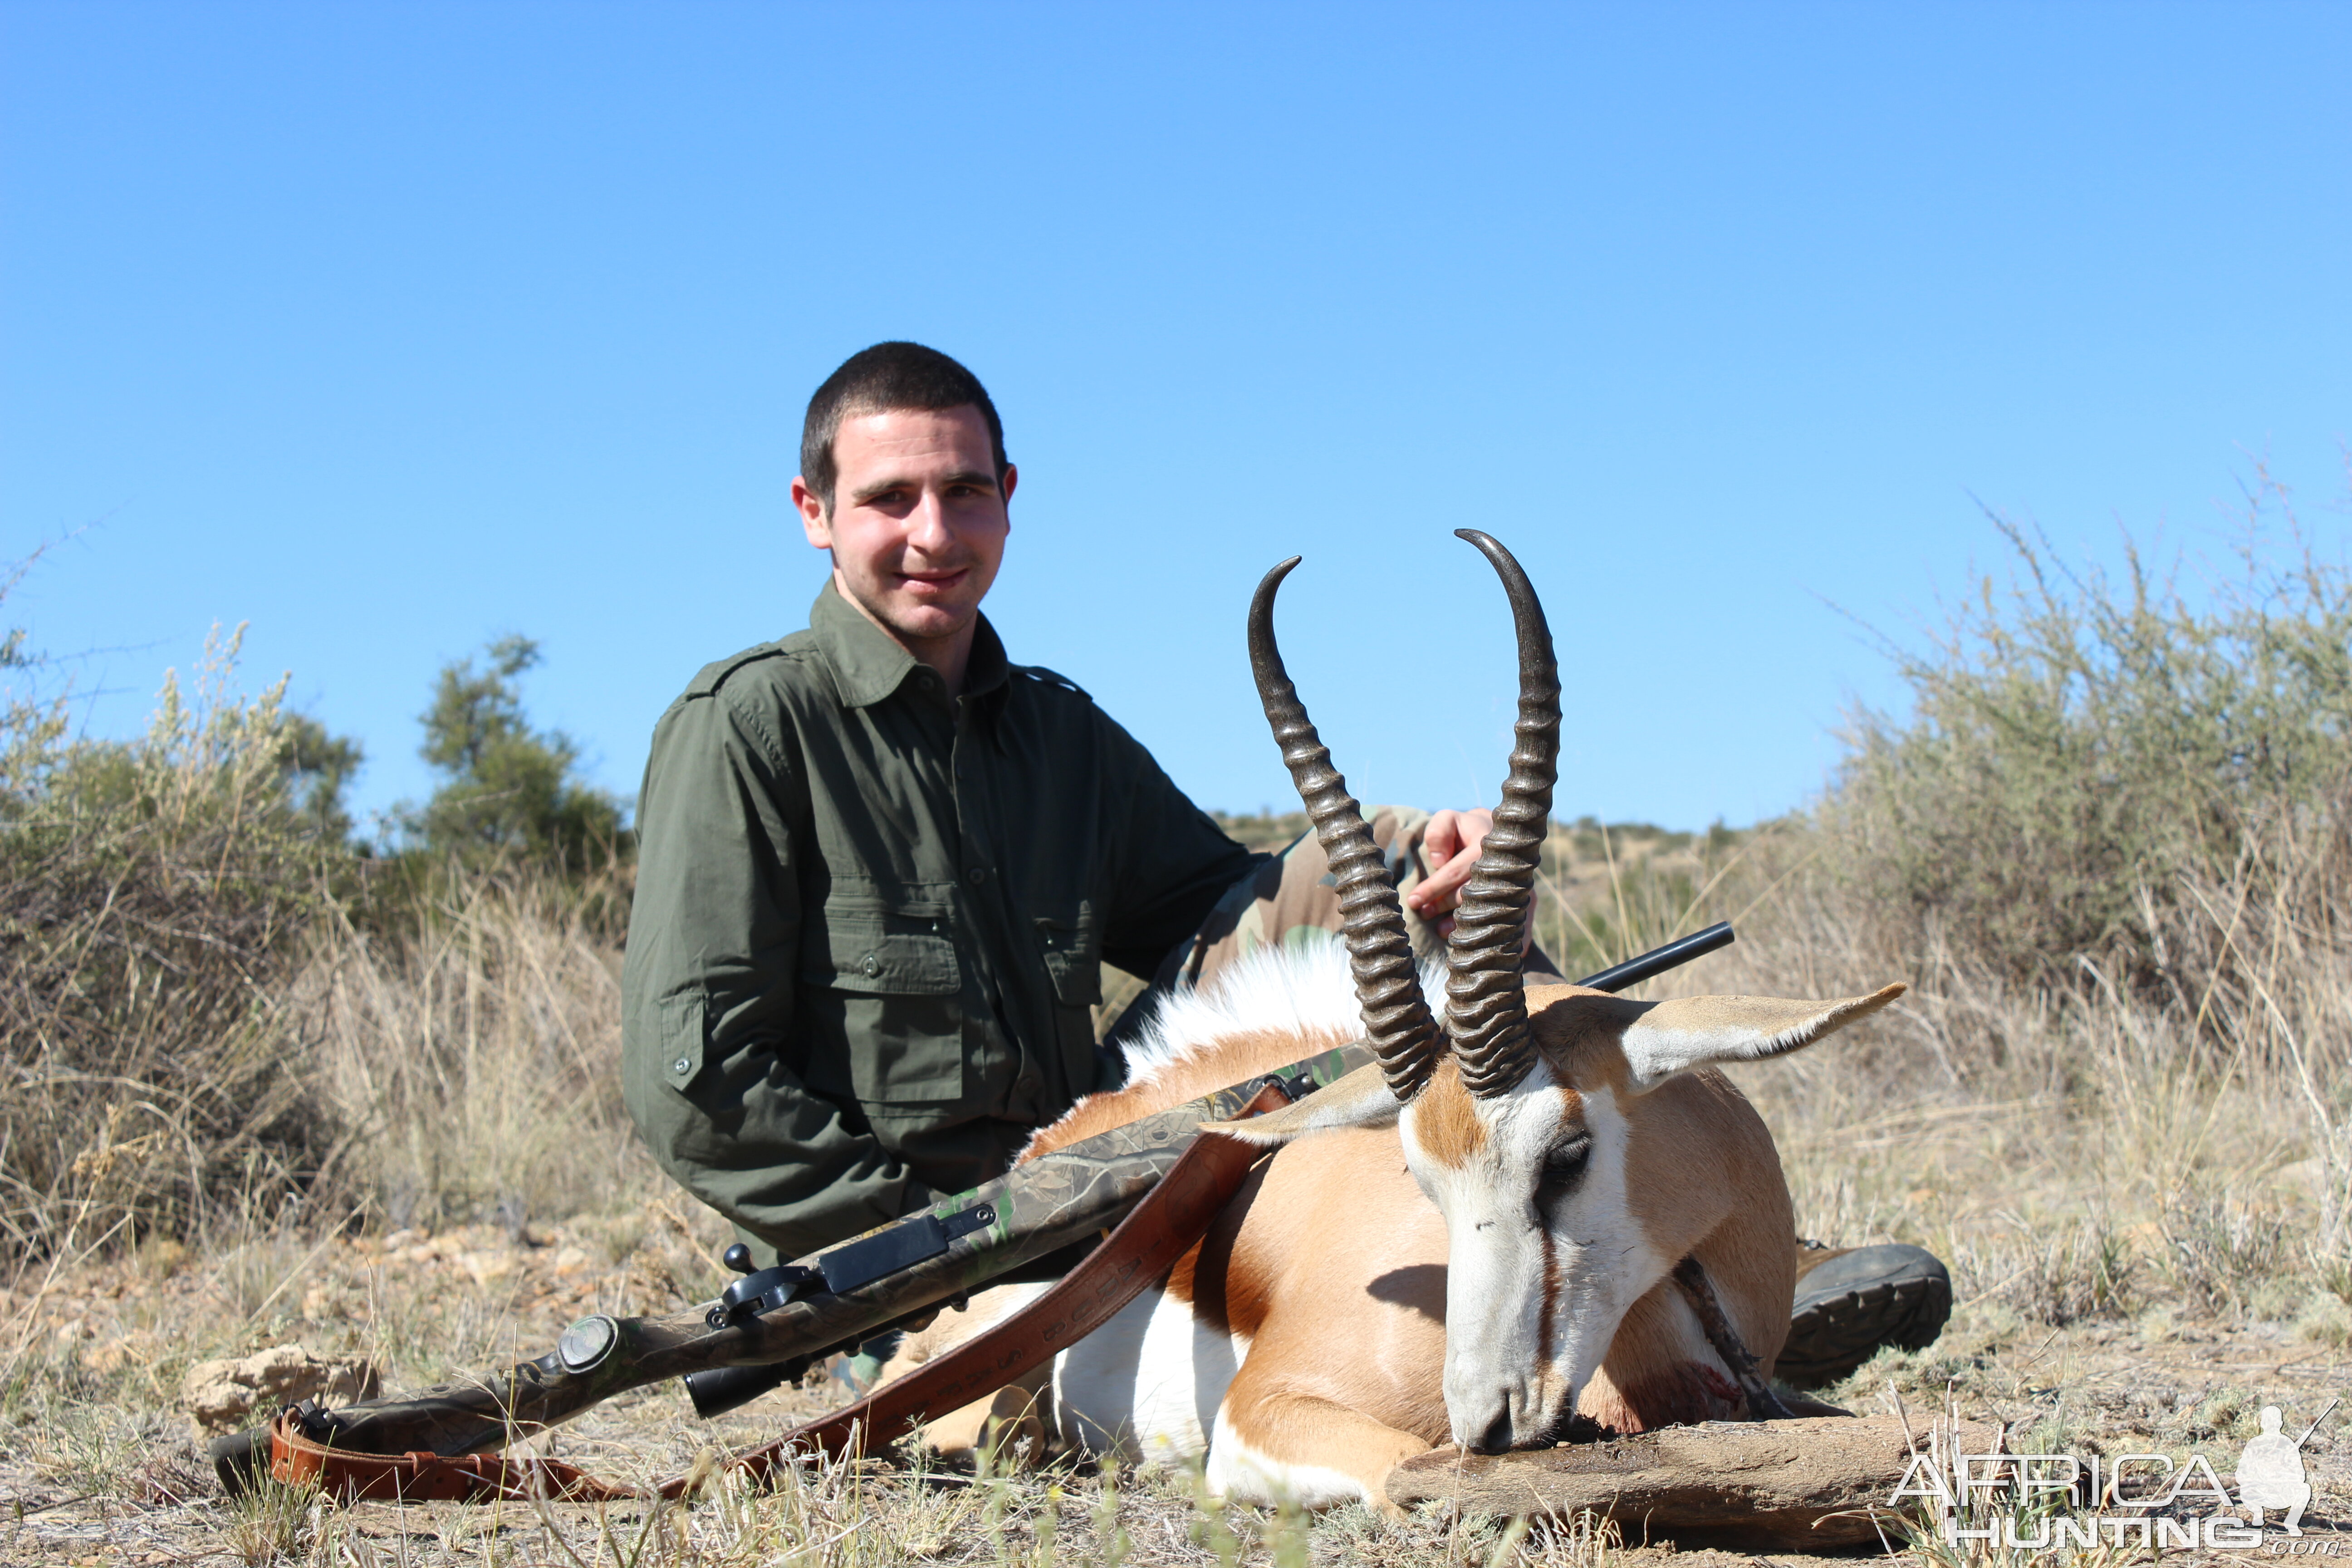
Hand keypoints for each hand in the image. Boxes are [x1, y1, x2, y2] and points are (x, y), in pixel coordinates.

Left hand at [1405, 808, 1539, 951]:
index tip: (1414, 901)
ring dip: (1468, 928)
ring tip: (1444, 933)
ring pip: (1493, 912)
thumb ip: (1439, 832)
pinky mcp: (1528, 901)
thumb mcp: (1449, 821)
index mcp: (1487, 845)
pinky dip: (1510, 941)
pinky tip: (1497, 953)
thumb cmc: (1466, 830)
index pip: (1456, 871)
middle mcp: (1507, 867)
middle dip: (1445, 907)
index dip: (1433, 888)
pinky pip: (1521, 925)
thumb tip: (1439, 861)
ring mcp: (1522, 886)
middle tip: (1424, 914)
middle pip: (1472, 895)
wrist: (1500, 835)